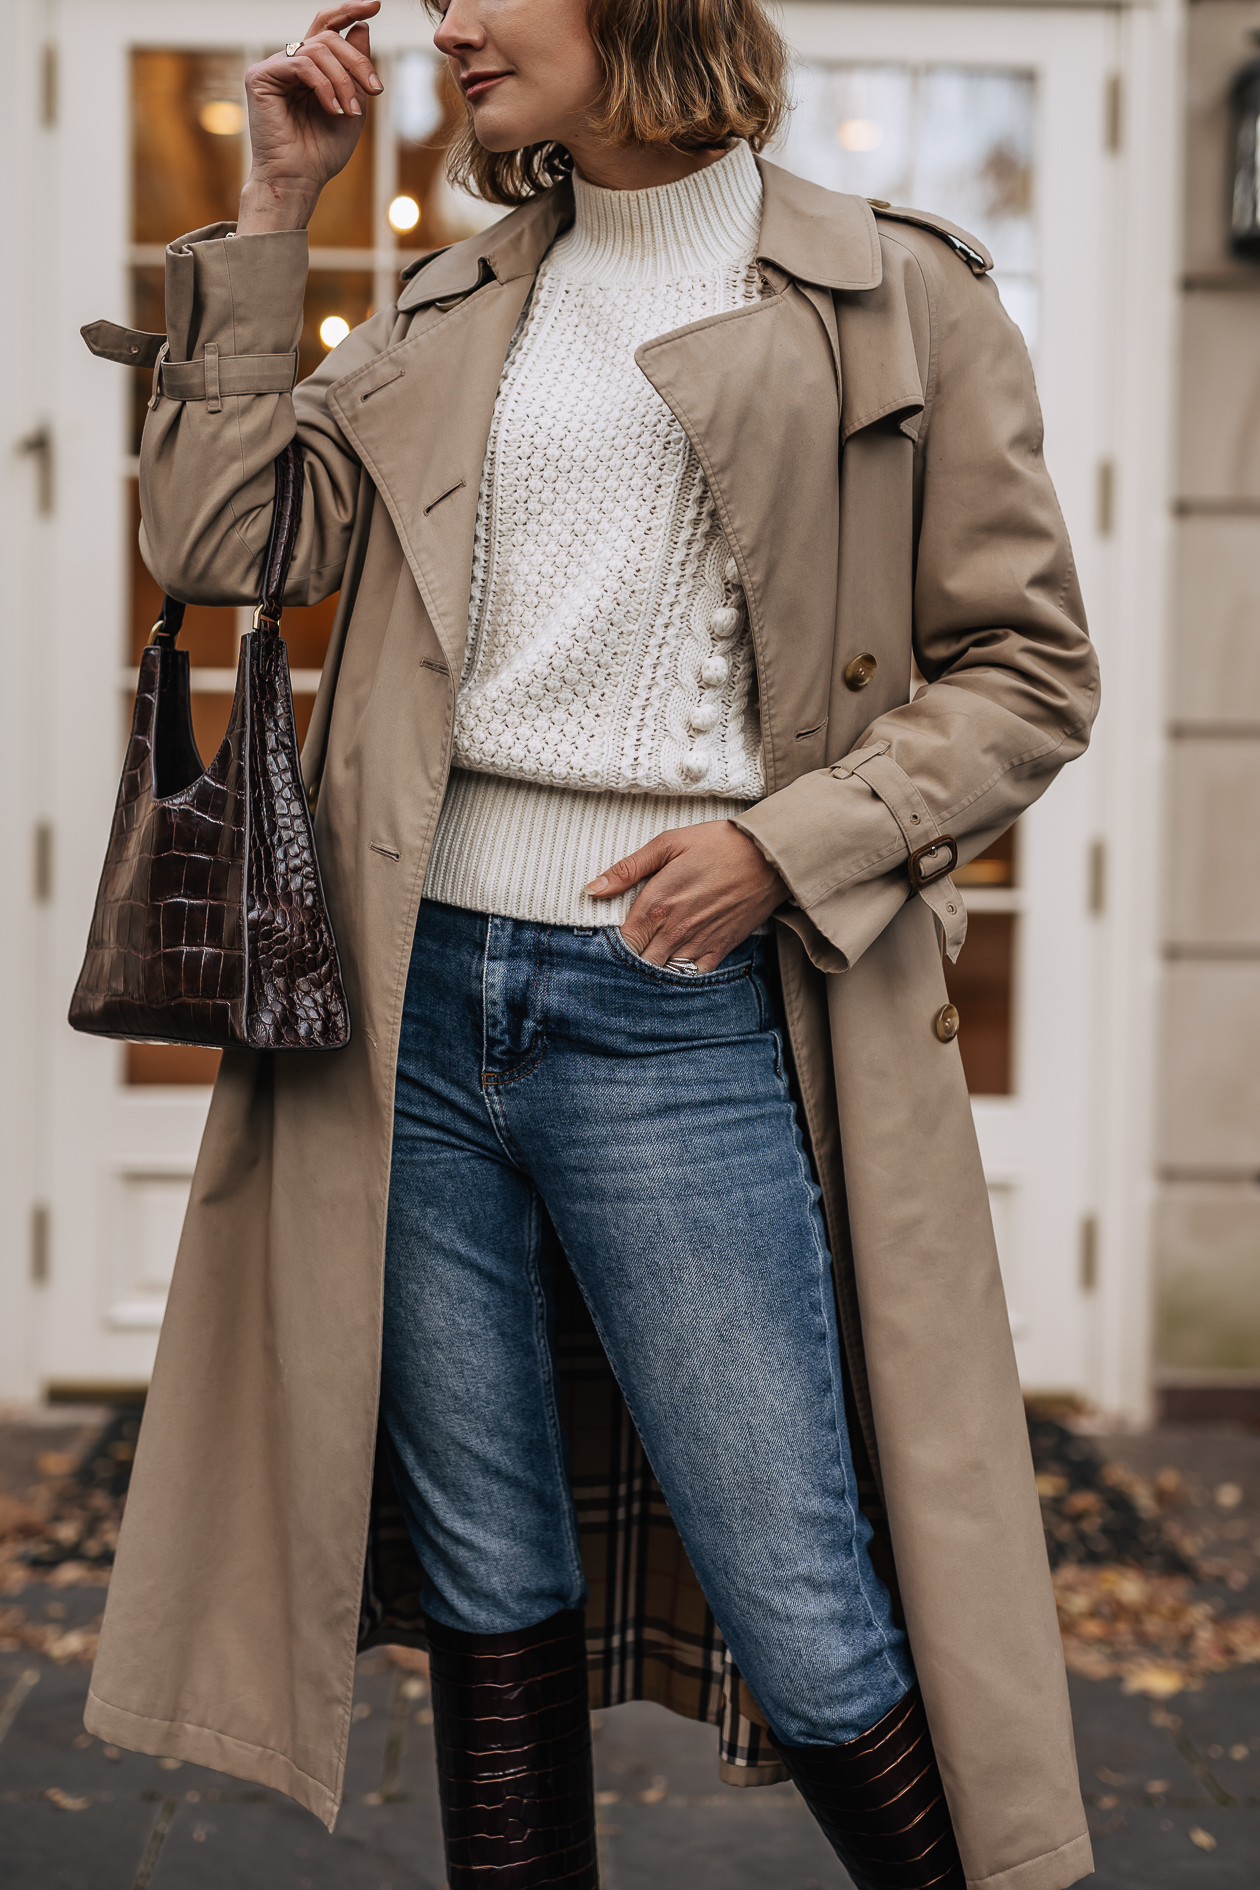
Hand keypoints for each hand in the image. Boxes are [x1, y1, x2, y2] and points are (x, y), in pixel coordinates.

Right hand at [237, 4, 382, 233]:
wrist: (300, 179)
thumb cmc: (323, 151)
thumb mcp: (353, 105)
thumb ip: (356, 68)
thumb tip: (361, 27)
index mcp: (310, 68)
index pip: (327, 27)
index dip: (349, 11)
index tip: (375, 5)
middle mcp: (290, 62)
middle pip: (328, 37)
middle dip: (357, 61)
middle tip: (375, 89)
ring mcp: (274, 68)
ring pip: (318, 50)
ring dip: (343, 80)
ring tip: (351, 111)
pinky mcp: (260, 76)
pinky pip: (302, 64)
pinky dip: (323, 85)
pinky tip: (332, 109)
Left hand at [586, 821, 787, 969]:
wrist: (769, 856)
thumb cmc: (717, 844)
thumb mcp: (668, 844)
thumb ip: (627, 869)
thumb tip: (592, 889)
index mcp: (657, 903)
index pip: (622, 942)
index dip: (613, 946)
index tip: (609, 941)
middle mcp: (675, 929)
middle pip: (640, 963)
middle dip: (632, 960)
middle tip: (630, 951)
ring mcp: (699, 942)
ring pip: (665, 972)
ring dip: (655, 967)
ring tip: (651, 957)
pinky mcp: (720, 948)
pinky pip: (694, 975)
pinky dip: (682, 973)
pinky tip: (677, 962)